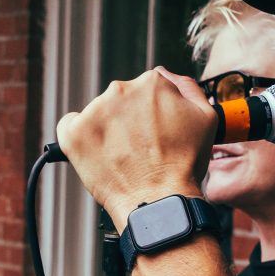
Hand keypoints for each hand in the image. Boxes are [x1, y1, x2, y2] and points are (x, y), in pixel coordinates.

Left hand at [54, 67, 216, 223]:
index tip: (152, 134)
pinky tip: (95, 155)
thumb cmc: (184, 165)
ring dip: (105, 131)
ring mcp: (95, 111)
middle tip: (138, 149)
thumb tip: (166, 75)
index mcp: (152, 82)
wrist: (159, 201)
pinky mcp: (75, 133)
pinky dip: (79, 139)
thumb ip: (187, 88)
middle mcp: (121, 90)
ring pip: (97, 115)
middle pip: (120, 101)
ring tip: (121, 158)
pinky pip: (69, 127)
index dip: (150, 115)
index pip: (145, 91)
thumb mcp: (206, 118)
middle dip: (127, 121)